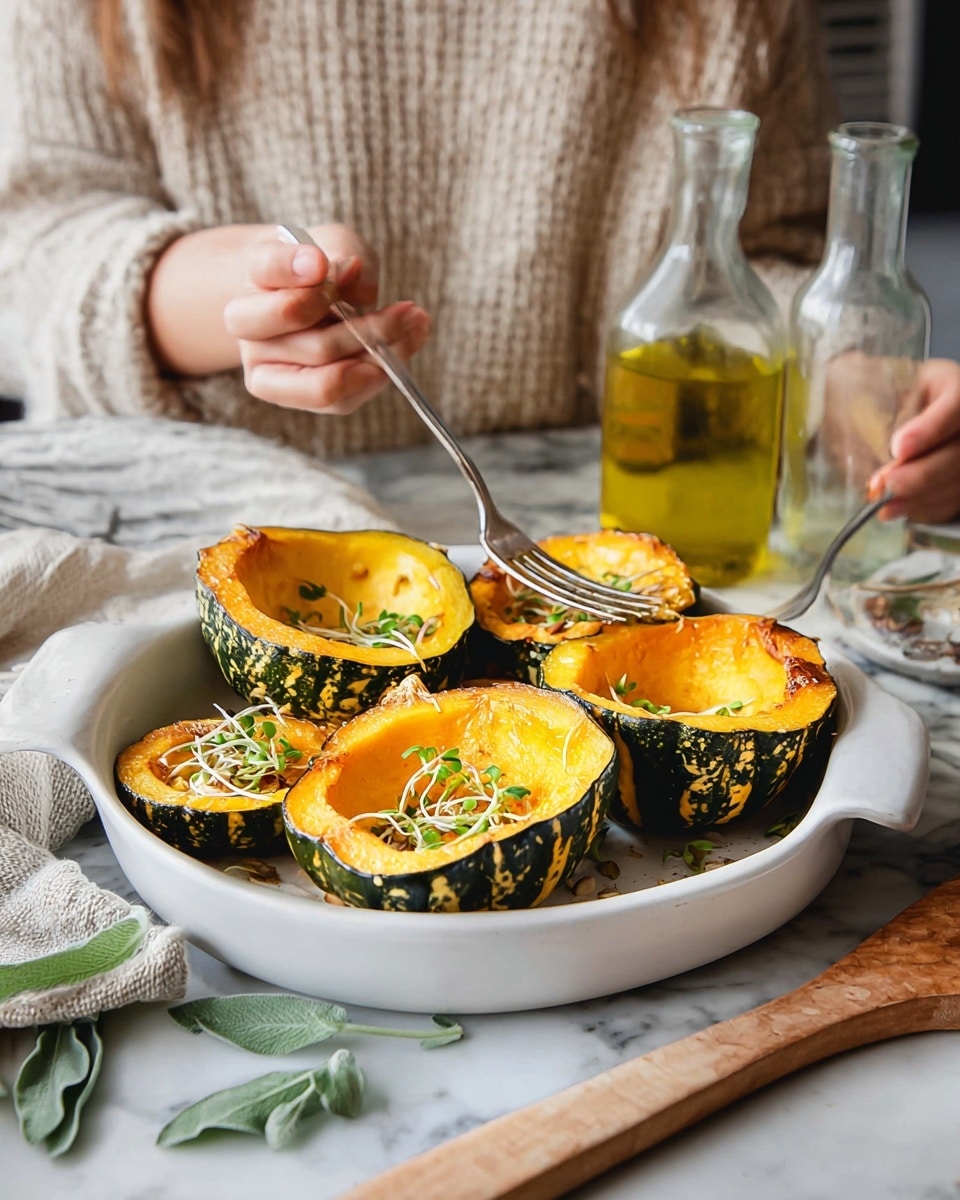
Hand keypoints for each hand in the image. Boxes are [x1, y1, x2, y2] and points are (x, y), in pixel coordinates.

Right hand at [223, 223, 430, 415]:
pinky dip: (375, 377)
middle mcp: (246, 320)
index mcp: (254, 274)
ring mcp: (261, 363)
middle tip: (406, 310)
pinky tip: (403, 349)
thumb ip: (345, 253)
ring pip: (322, 373)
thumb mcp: (341, 245)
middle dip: (359, 319)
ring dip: (376, 353)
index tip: (320, 262)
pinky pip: (336, 399)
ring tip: (413, 330)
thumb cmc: (329, 270)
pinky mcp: (289, 395)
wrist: (314, 303)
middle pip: (295, 318)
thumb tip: (354, 279)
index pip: (265, 266)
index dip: (290, 265)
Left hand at [868, 359, 959, 524]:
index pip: (956, 406)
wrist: (877, 415)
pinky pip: (950, 502)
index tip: (897, 447)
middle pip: (959, 451)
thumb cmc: (874, 394)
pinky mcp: (958, 482)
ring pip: (957, 481)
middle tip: (883, 484)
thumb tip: (839, 381)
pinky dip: (923, 509)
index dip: (930, 429)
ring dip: (920, 498)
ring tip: (883, 506)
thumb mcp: (866, 377)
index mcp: (949, 384)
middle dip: (921, 474)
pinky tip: (896, 510)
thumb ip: (860, 384)